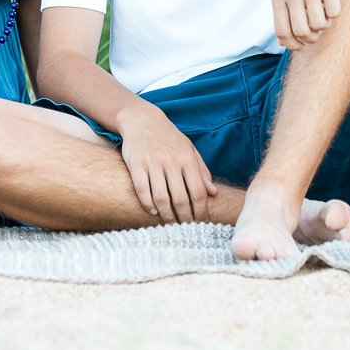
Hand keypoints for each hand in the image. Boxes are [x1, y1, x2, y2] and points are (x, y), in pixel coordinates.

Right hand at [118, 104, 217, 222]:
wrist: (142, 120)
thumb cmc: (169, 138)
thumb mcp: (189, 149)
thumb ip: (202, 171)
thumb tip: (213, 193)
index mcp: (187, 159)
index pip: (198, 191)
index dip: (201, 211)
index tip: (201, 223)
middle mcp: (171, 161)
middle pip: (181, 198)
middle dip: (185, 218)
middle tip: (186, 230)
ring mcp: (153, 163)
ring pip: (161, 197)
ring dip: (167, 215)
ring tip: (170, 224)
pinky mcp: (136, 164)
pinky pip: (142, 189)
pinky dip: (148, 204)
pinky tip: (153, 211)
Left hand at [271, 0, 346, 49]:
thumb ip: (284, 14)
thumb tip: (285, 43)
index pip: (282, 32)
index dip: (293, 44)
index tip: (302, 45)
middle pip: (302, 32)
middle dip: (312, 37)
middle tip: (317, 29)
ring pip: (319, 25)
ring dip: (325, 23)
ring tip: (324, 11)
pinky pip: (334, 13)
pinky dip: (335, 12)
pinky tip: (332, 0)